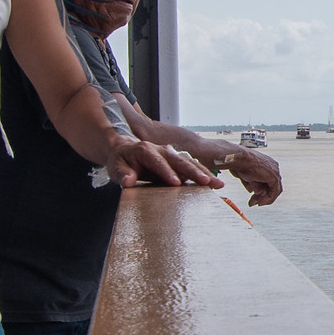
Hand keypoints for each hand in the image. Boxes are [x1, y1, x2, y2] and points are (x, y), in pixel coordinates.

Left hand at [108, 136, 223, 190]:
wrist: (124, 150)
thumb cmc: (120, 160)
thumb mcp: (116, 167)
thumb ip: (122, 174)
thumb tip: (128, 182)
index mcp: (145, 150)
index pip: (158, 162)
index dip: (167, 172)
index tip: (176, 183)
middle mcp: (162, 150)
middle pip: (180, 160)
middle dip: (194, 171)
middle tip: (206, 182)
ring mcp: (171, 154)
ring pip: (190, 162)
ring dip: (204, 173)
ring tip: (217, 184)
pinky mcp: (177, 160)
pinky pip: (192, 166)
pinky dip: (204, 174)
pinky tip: (214, 183)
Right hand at [221, 148, 283, 205]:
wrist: (238, 158)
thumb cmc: (238, 163)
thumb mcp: (246, 175)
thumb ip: (252, 183)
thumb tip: (253, 191)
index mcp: (266, 164)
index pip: (268, 181)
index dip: (261, 191)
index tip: (253, 197)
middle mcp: (272, 166)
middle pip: (271, 186)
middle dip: (262, 196)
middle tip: (253, 203)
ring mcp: (275, 171)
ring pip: (274, 190)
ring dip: (264, 199)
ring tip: (254, 203)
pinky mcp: (274, 177)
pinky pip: (274, 192)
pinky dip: (267, 199)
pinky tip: (259, 202)